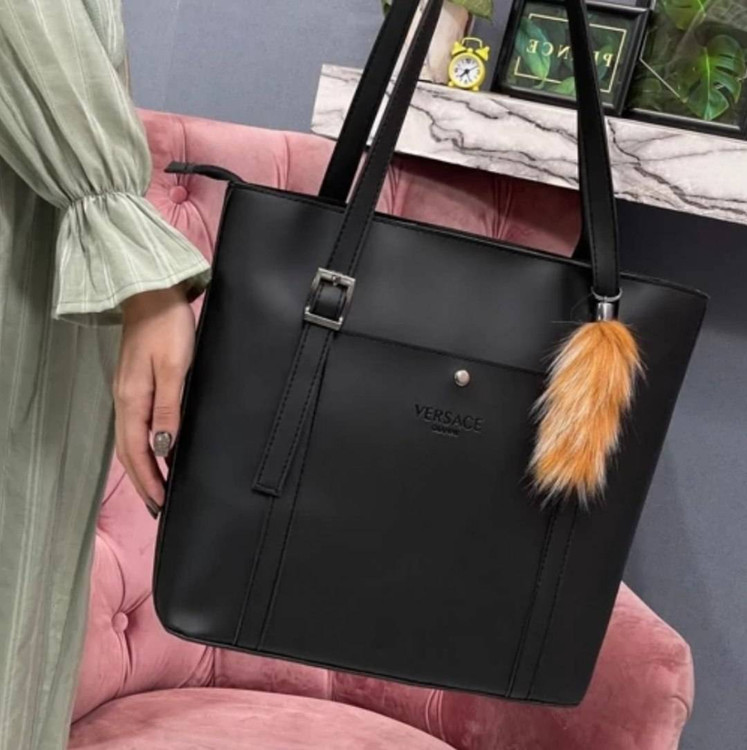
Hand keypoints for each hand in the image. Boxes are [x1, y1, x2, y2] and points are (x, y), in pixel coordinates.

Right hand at [114, 284, 194, 517]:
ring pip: (131, 440)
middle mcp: (125, 399)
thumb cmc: (168, 326)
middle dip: (143, 480)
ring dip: (142, 466)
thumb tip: (164, 446)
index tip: (162, 504)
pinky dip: (143, 445)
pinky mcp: (136, 383)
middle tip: (159, 506)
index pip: (138, 452)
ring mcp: (128, 391)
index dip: (149, 480)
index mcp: (133, 400)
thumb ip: (169, 408)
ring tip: (157, 486)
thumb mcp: (175, 368)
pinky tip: (156, 449)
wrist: (152, 293)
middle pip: (130, 451)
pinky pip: (136, 425)